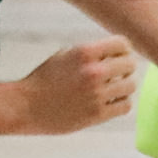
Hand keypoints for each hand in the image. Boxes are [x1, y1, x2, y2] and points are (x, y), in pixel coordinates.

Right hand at [0, 39, 136, 135]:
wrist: (26, 107)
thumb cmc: (45, 79)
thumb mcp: (65, 55)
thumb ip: (92, 52)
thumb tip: (119, 52)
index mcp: (85, 52)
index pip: (123, 44)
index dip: (123, 50)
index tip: (118, 56)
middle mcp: (93, 72)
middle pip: (131, 64)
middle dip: (125, 67)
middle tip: (117, 73)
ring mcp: (97, 94)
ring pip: (131, 85)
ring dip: (124, 86)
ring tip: (113, 87)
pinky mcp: (97, 114)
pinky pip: (125, 105)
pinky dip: (121, 102)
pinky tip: (110, 101)